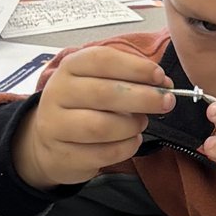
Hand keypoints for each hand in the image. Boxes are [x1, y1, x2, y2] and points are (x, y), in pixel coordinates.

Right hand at [12, 43, 173, 189]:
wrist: (48, 141)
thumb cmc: (83, 106)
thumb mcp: (99, 82)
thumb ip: (131, 79)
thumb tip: (164, 85)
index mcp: (70, 68)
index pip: (102, 60)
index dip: (135, 67)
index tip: (160, 77)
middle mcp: (58, 93)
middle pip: (104, 93)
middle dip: (143, 98)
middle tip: (167, 102)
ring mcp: (56, 126)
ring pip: (103, 126)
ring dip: (132, 126)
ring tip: (141, 123)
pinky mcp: (63, 155)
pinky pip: (104, 153)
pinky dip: (126, 147)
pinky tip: (132, 141)